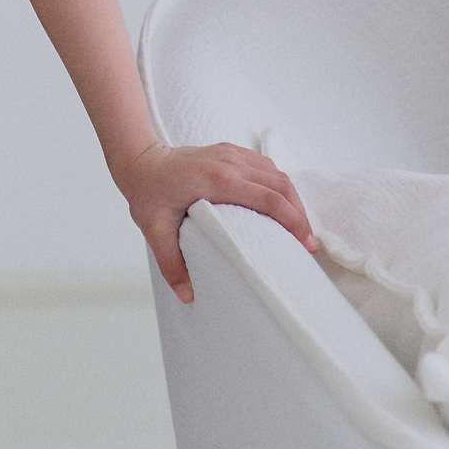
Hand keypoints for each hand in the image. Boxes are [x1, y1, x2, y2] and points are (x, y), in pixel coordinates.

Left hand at [110, 139, 320, 304]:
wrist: (140, 159)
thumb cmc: (147, 193)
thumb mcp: (154, 230)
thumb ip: (171, 263)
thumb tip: (188, 296)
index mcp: (217, 180)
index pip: (268, 199)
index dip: (293, 221)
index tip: (306, 245)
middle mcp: (230, 162)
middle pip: (281, 186)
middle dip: (300, 214)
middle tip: (308, 244)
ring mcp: (231, 153)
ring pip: (277, 173)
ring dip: (292, 199)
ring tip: (299, 228)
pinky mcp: (230, 151)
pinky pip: (265, 166)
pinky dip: (279, 186)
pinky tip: (280, 205)